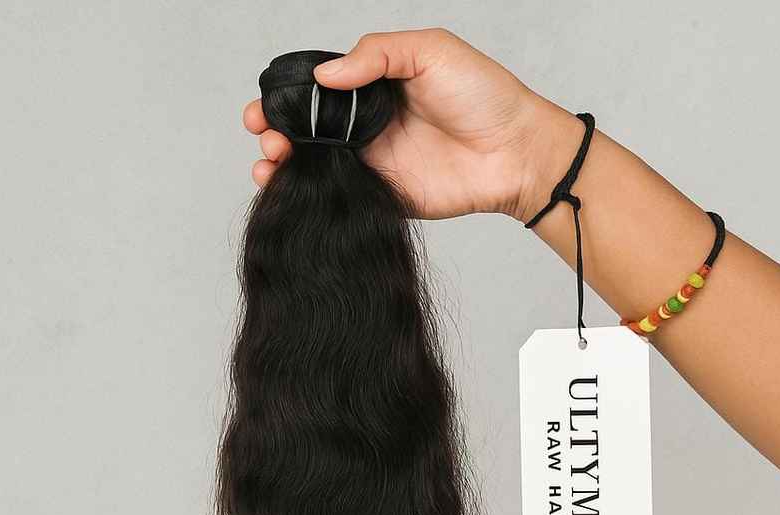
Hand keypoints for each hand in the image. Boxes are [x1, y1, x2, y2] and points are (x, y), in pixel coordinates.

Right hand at [242, 28, 582, 221]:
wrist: (516, 152)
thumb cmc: (484, 94)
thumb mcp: (430, 51)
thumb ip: (376, 56)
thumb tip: (325, 77)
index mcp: (375, 87)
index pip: (318, 91)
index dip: (286, 97)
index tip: (263, 105)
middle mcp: (368, 126)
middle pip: (307, 131)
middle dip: (275, 131)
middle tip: (264, 134)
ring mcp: (374, 164)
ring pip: (315, 167)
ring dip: (283, 166)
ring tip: (268, 163)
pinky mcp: (383, 198)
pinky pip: (340, 198)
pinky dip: (309, 198)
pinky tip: (288, 191)